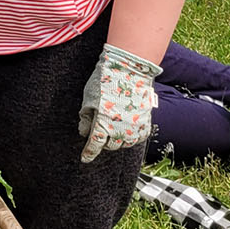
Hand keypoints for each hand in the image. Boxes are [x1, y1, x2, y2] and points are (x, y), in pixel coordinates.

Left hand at [78, 44, 162, 161]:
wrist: (129, 70)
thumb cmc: (105, 81)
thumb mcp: (88, 98)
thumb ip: (86, 117)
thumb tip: (84, 131)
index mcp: (103, 122)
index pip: (95, 144)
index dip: (89, 153)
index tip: (85, 158)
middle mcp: (120, 127)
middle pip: (110, 145)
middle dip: (103, 143)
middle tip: (100, 134)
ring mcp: (135, 126)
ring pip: (125, 144)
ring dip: (117, 141)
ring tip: (112, 131)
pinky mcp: (145, 121)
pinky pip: (139, 138)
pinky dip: (131, 137)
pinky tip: (126, 130)